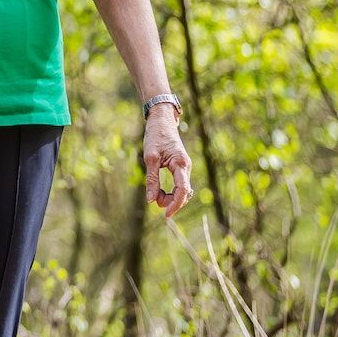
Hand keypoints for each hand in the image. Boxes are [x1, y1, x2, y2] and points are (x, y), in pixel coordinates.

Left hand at [144, 103, 190, 217]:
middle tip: (155, 202)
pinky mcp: (180, 167)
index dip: (175, 205)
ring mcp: (184, 167)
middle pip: (184, 193)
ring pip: (182, 190)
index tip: (166, 215)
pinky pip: (179, 184)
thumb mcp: (150, 158)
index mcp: (181, 164)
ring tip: (156, 197)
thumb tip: (151, 200)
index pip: (182, 190)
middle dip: (171, 202)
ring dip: (171, 197)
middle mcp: (186, 167)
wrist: (161, 121)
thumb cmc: (156, 136)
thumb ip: (152, 180)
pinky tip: (161, 192)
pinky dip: (171, 191)